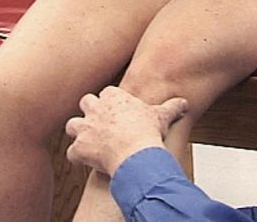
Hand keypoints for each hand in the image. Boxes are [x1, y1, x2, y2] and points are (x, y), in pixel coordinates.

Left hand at [65, 86, 187, 175]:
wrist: (135, 153)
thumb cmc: (148, 132)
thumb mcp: (162, 115)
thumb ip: (172, 107)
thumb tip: (184, 103)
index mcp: (113, 97)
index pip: (107, 93)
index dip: (111, 104)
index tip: (118, 113)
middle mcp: (95, 109)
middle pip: (85, 102)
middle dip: (90, 113)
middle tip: (101, 124)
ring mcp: (85, 128)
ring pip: (72, 125)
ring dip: (78, 133)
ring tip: (89, 142)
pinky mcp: (78, 148)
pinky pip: (72, 152)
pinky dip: (78, 157)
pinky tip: (87, 162)